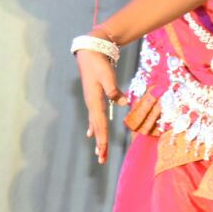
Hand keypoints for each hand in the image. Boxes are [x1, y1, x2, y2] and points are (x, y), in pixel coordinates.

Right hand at [76, 48, 124, 163]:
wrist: (89, 52)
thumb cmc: (99, 63)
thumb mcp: (107, 75)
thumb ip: (114, 89)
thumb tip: (122, 102)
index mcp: (94, 101)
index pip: (100, 124)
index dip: (102, 139)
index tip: (103, 152)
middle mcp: (91, 104)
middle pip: (97, 127)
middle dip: (100, 144)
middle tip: (102, 160)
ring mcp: (91, 101)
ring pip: (96, 124)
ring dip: (98, 138)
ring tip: (99, 152)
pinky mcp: (93, 97)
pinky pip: (94, 117)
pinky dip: (95, 126)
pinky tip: (92, 133)